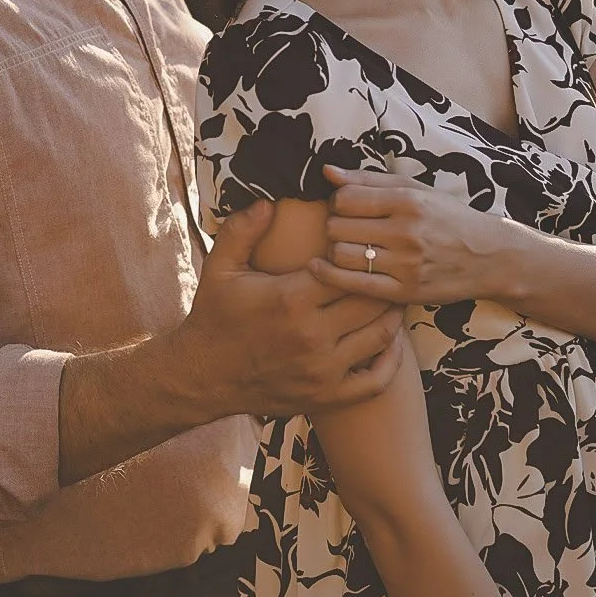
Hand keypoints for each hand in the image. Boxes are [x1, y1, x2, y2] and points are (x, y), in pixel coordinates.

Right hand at [181, 201, 404, 417]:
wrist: (203, 376)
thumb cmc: (214, 317)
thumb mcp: (220, 267)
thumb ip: (243, 230)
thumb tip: (268, 201)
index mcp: (290, 299)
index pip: (346, 269)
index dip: (358, 254)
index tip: (359, 244)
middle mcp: (312, 336)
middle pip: (370, 300)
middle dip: (381, 279)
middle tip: (387, 264)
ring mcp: (323, 370)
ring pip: (380, 335)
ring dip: (392, 312)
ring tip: (392, 292)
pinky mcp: (328, 396)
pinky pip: (376, 380)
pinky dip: (391, 358)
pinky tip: (390, 338)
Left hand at [312, 165, 510, 305]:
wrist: (491, 257)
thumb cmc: (448, 218)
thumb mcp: (415, 189)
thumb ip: (369, 180)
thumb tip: (327, 171)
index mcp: (408, 201)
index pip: (345, 198)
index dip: (336, 202)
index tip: (344, 207)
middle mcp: (406, 232)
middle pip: (338, 227)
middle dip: (333, 226)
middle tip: (344, 228)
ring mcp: (406, 264)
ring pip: (341, 255)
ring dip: (333, 250)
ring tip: (346, 247)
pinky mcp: (405, 292)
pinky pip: (353, 284)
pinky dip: (330, 275)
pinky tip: (319, 268)